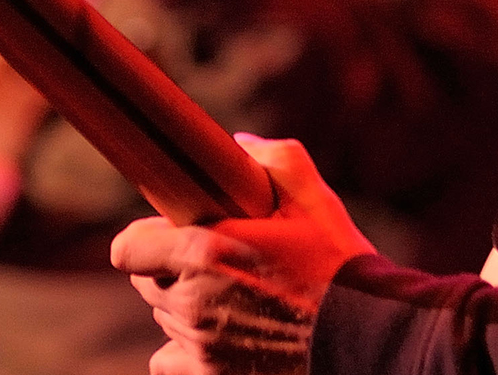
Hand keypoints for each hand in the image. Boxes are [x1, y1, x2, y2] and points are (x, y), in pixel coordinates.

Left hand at [111, 134, 376, 374]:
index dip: (148, 240)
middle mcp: (193, 303)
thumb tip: (241, 144)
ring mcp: (201, 347)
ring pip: (166, 321)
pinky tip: (224, 339)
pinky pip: (170, 362)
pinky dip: (190, 352)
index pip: (128, 249)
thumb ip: (274, 160)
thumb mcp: (314, 200)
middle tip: (218, 265)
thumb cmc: (339, 266)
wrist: (369, 336)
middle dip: (174, 271)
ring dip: (187, 310)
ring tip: (235, 301)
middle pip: (148, 284)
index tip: (172, 236)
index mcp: (205, 252)